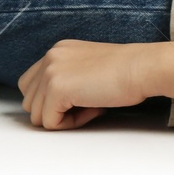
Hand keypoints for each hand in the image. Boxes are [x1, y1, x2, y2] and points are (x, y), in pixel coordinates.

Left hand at [16, 39, 153, 129]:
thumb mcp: (89, 66)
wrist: (144, 67)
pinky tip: (94, 109)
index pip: (31, 85)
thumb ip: (68, 77)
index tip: (81, 98)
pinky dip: (72, 124)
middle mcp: (50, 57)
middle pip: (29, 102)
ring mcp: (50, 72)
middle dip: (54, 110)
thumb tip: (54, 106)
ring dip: (64, 118)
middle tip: (87, 104)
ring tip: (92, 106)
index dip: (51, 100)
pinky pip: (50, 123)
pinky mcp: (56, 89)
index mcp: (58, 50)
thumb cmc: (128, 70)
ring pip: (37, 115)